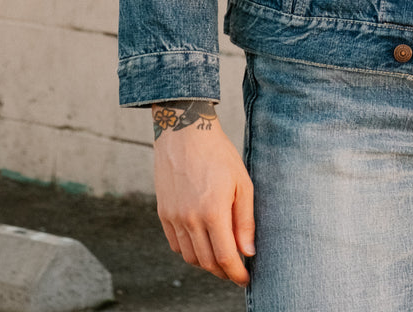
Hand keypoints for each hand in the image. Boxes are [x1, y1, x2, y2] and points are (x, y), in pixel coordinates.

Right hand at [152, 101, 254, 285]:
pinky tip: (202, 244)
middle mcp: (190, 219)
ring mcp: (174, 218)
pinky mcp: (163, 213)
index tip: (245, 278)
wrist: (185, 133)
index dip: (236, 273)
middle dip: (223, 271)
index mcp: (212, 211)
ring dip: (206, 264)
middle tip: (236, 270)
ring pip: (190, 257)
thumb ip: (245, 220)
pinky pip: (176, 245)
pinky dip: (189, 252)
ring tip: (221, 257)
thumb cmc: (219, 154)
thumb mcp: (242, 183)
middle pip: (206, 262)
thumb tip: (248, 252)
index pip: (225, 257)